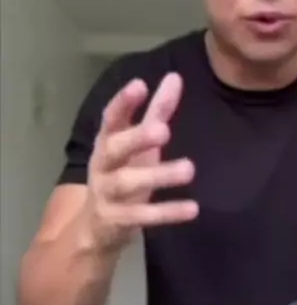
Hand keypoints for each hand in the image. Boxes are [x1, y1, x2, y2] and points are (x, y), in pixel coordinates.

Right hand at [84, 73, 197, 249]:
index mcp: (108, 141)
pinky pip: (141, 216)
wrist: (95, 228)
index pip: (111, 118)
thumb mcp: (139, 143)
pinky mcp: (116, 220)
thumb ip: (158, 111)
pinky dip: (166, 212)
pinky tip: (193, 208)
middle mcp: (103, 165)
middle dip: (136, 138)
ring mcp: (107, 194)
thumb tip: (175, 77)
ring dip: (158, 176)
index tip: (140, 85)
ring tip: (189, 169)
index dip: (123, 102)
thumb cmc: (122, 172)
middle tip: (163, 131)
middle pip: (114, 149)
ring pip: (127, 183)